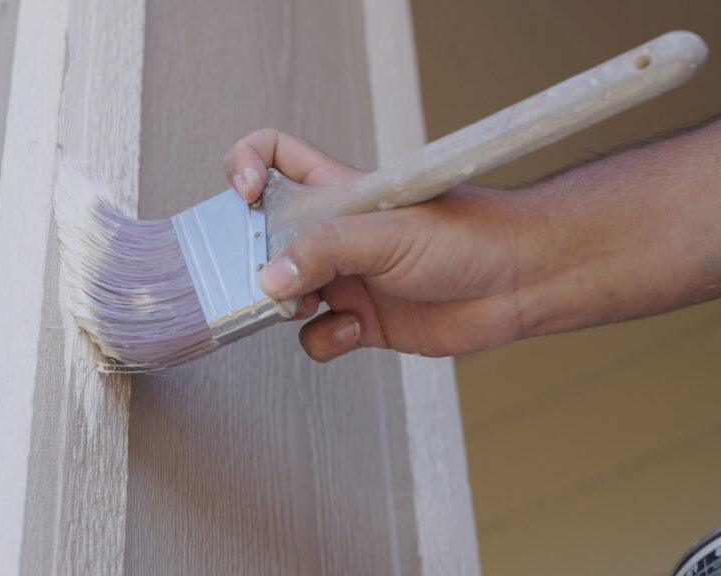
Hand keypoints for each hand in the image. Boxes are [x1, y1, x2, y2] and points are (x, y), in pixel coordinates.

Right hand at [224, 128, 538, 361]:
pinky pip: (317, 335)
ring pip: (286, 295)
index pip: (275, 156)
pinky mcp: (363, 321)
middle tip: (262, 275)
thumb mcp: (387, 231)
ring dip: (286, 307)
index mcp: (336, 193)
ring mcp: (347, 278)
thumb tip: (269, 280)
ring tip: (313, 304)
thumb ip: (323, 250)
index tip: (244, 196)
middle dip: (255, 260)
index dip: (246, 165)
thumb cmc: (468, 235)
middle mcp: (335, 235)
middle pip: (266, 238)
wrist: (520, 282)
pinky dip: (326, 338)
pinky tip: (354, 329)